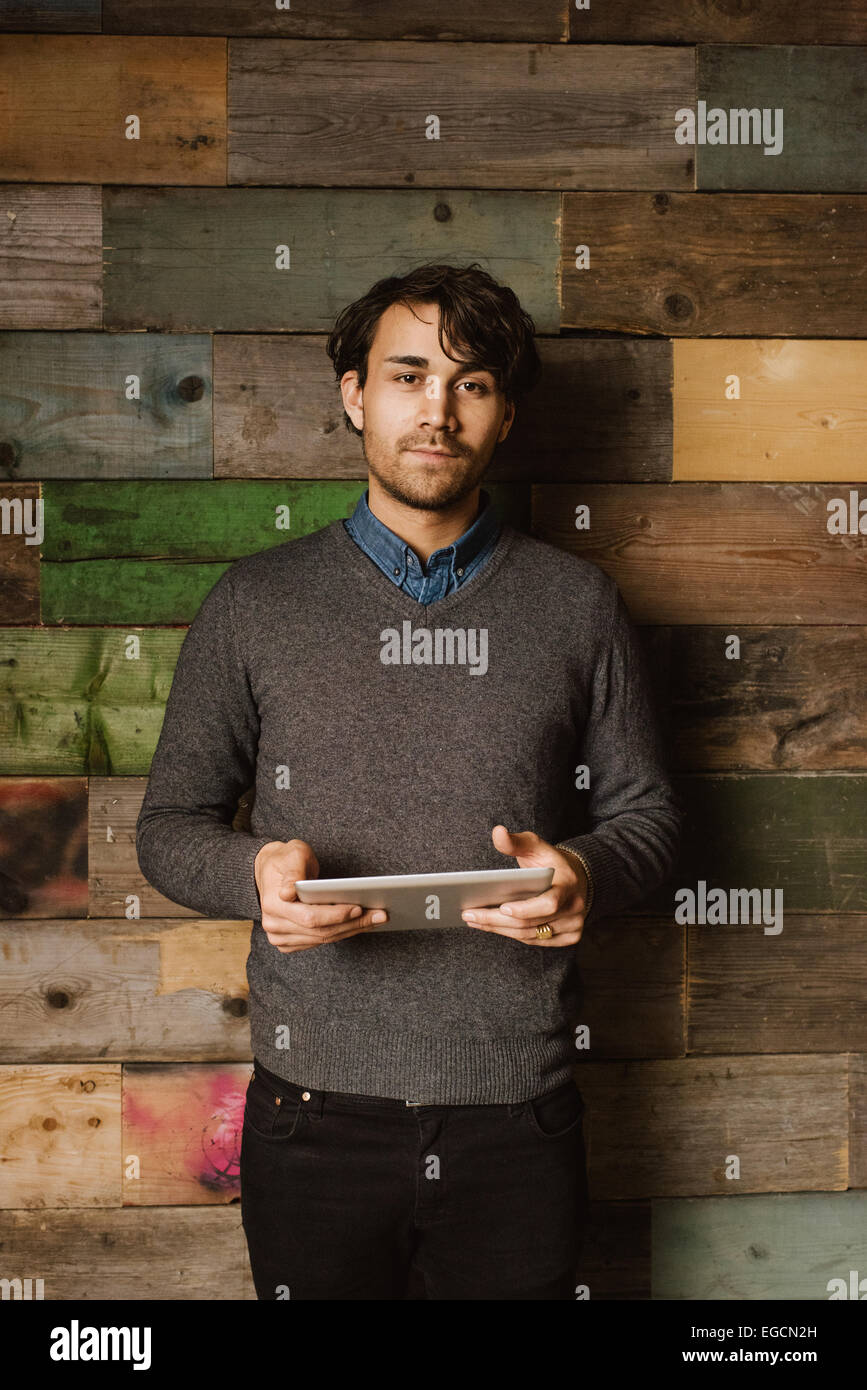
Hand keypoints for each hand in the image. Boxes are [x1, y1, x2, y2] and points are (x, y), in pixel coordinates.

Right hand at [254, 839, 387, 953]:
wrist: (270, 872)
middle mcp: (274, 925)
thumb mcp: (293, 854)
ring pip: (322, 939)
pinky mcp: (289, 943)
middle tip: (380, 915)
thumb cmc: (286, 860)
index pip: (310, 917)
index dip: (336, 915)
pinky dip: (341, 933)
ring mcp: (280, 937)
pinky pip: (319, 942)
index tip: (360, 908)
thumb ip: (293, 871)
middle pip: (320, 931)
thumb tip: (288, 893)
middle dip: (353, 923)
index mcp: (273, 903)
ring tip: (376, 919)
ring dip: (351, 930)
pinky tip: (359, 924)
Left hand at [461, 825, 588, 946]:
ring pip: (529, 935)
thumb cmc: (551, 863)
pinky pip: (533, 941)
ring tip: (473, 919)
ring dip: (499, 929)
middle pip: (531, 923)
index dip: (525, 909)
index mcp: (569, 884)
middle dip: (496, 920)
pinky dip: (511, 934)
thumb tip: (498, 832)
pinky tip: (491, 926)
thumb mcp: (536, 847)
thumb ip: (516, 841)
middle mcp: (574, 908)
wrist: (577, 880)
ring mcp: (573, 926)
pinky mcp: (568, 937)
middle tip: (469, 914)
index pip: (549, 904)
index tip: (502, 907)